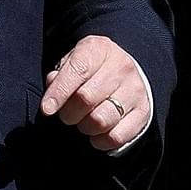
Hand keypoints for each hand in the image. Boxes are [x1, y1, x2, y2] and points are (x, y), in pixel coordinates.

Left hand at [38, 35, 152, 153]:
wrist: (124, 73)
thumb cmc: (91, 70)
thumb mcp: (73, 62)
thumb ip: (60, 74)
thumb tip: (52, 85)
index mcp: (99, 49)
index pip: (78, 70)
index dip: (59, 92)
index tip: (47, 109)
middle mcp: (121, 67)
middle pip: (86, 98)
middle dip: (68, 113)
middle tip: (67, 115)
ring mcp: (135, 90)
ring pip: (100, 120)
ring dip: (84, 127)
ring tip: (83, 122)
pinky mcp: (143, 111)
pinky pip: (116, 136)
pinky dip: (101, 141)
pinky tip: (96, 134)